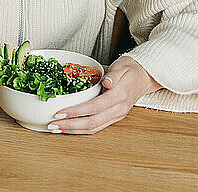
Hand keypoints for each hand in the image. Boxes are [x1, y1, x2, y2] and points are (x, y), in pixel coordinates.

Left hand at [47, 56, 162, 134]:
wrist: (145, 76)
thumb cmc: (131, 69)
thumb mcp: (123, 66)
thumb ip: (114, 75)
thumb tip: (106, 82)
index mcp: (119, 96)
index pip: (94, 107)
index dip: (76, 112)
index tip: (60, 112)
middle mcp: (118, 109)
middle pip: (92, 123)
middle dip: (70, 125)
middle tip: (53, 125)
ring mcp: (116, 115)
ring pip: (94, 128)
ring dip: (74, 131)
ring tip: (57, 129)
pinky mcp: (113, 117)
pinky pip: (97, 127)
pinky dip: (82, 129)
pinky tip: (70, 128)